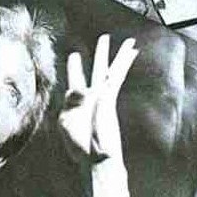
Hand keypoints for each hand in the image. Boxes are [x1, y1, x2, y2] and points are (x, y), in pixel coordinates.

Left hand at [58, 34, 138, 164]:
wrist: (95, 158)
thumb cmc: (79, 145)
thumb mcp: (66, 121)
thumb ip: (69, 103)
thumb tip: (76, 89)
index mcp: (78, 103)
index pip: (77, 80)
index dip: (75, 67)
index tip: (74, 55)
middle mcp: (93, 97)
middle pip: (98, 70)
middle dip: (101, 54)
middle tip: (104, 38)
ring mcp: (103, 97)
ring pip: (111, 71)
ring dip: (118, 55)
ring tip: (128, 41)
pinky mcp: (110, 99)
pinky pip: (116, 78)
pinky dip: (122, 65)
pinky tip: (131, 53)